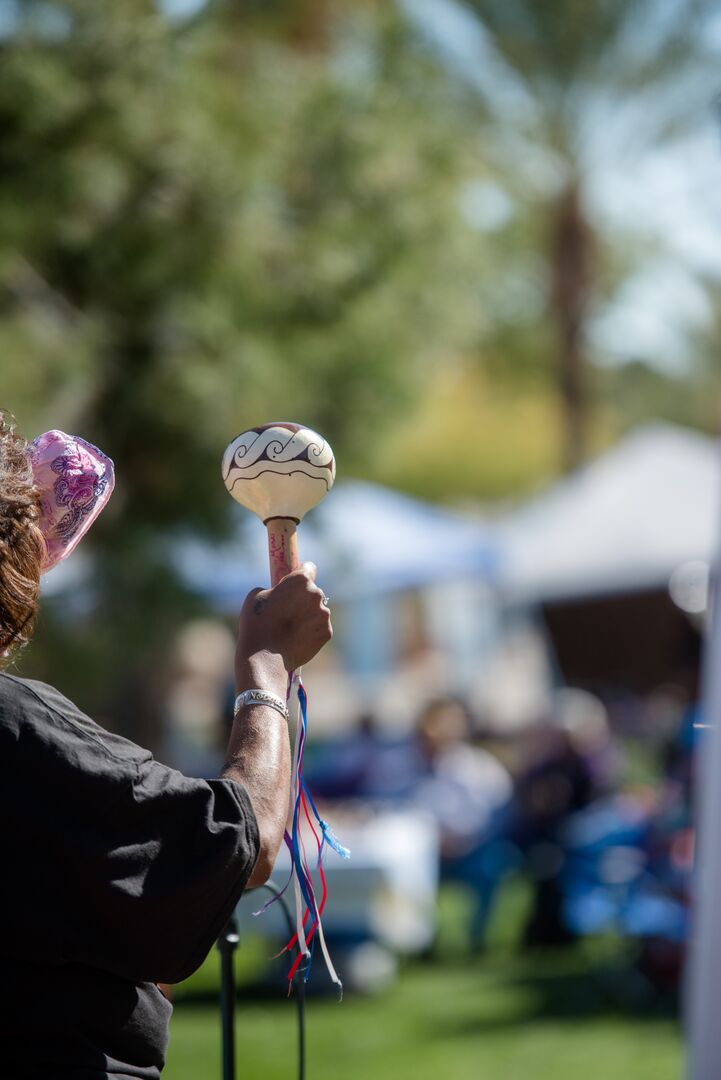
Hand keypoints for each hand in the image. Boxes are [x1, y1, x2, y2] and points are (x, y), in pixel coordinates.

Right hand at [235, 562, 331, 678]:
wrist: (265, 657)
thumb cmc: (257, 624)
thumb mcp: (256, 595)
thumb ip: (273, 589)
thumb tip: (278, 593)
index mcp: (300, 580)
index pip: (309, 568)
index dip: (301, 572)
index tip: (295, 581)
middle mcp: (317, 594)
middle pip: (313, 592)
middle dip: (302, 598)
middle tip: (287, 610)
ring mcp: (324, 614)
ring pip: (317, 611)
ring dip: (308, 616)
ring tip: (290, 629)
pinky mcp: (327, 633)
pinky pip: (319, 627)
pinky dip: (311, 631)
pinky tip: (296, 639)